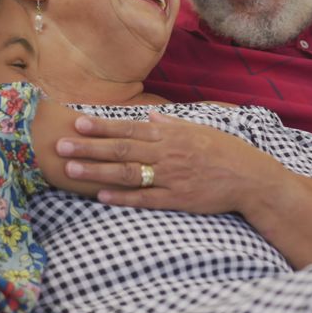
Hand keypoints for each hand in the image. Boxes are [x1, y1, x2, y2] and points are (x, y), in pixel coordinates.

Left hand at [55, 112, 290, 213]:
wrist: (251, 178)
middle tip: (61, 143)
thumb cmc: (225, 151)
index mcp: (171, 134)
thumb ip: (171, 123)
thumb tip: (148, 113)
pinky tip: (100, 195)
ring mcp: (172, 177)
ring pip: (128, 172)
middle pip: (122, 148)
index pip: (130, 127)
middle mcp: (168, 153)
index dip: (103, 125)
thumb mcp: (200, 129)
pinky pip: (145, 198)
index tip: (78, 121)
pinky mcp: (177, 199)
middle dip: (89, 145)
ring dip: (97, 170)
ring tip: (71, 168)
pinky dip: (122, 197)